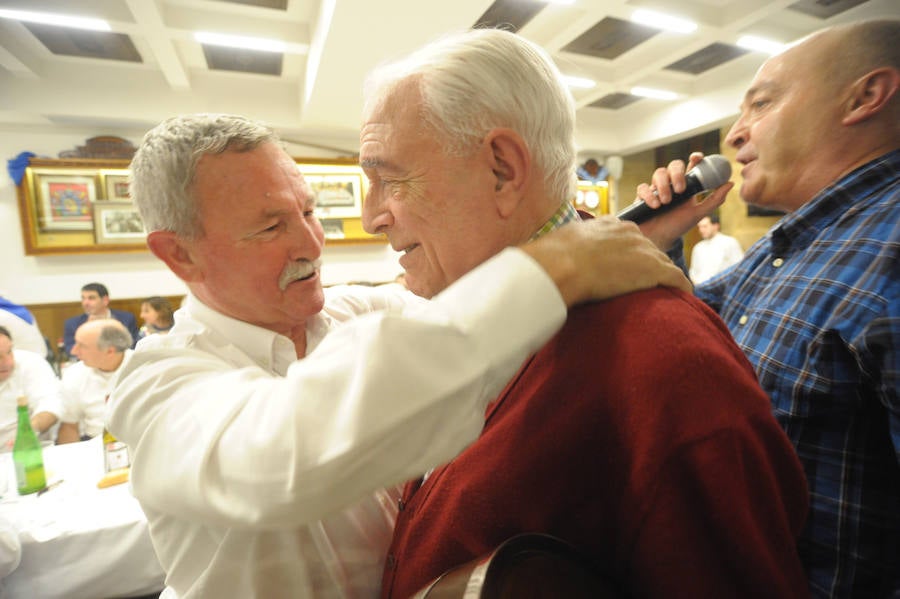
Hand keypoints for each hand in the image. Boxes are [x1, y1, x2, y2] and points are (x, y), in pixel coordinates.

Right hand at [522, 216, 691, 307]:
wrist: (561, 265)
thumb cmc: (553, 256)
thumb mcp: (562, 242)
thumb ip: (568, 245)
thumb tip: (552, 253)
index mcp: (609, 225)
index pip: (629, 238)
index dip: (630, 254)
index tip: (628, 267)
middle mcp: (630, 233)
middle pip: (649, 250)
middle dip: (650, 265)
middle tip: (648, 283)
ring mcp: (643, 250)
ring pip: (664, 263)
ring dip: (665, 277)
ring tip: (668, 292)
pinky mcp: (653, 269)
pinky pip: (676, 278)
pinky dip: (682, 287)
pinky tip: (686, 296)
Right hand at [633, 152, 733, 250]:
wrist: (659, 240)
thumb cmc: (678, 227)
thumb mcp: (698, 214)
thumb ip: (714, 200)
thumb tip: (730, 183)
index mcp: (686, 185)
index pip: (691, 165)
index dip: (695, 158)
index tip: (697, 158)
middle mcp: (671, 184)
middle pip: (674, 165)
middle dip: (677, 174)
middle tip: (680, 190)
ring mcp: (656, 189)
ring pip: (658, 173)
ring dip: (663, 186)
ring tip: (666, 203)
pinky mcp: (642, 196)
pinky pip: (643, 187)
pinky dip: (649, 195)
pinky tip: (654, 206)